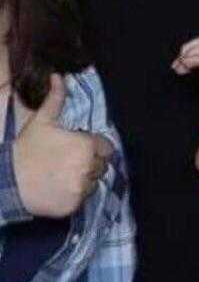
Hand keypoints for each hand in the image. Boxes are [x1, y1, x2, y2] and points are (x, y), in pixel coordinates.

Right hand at [12, 74, 113, 217]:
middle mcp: (89, 167)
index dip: (96, 147)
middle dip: (91, 162)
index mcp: (87, 146)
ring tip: (64, 175)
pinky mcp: (73, 206)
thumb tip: (59, 75)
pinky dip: (74, 195)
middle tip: (71, 162)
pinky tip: (59, 188)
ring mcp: (81, 189)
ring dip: (85, 179)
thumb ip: (56, 98)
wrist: (6, 182)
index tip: (82, 148)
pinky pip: (83, 199)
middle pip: (102, 165)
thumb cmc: (26, 149)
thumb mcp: (42, 121)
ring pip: (94, 183)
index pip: (106, 148)